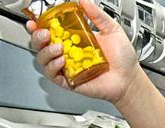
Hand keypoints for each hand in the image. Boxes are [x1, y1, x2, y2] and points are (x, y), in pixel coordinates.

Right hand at [26, 0, 140, 103]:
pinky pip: (53, 75)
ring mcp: (68, 67)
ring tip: (58, 47)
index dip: (39, 26)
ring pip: (43, 60)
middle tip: (45, 33)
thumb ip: (97, 15)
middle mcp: (68, 53)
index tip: (34, 21)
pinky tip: (62, 61)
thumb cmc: (123, 58)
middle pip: (41, 45)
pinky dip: (53, 67)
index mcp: (74, 39)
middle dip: (37, 37)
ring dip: (46, 52)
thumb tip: (84, 1)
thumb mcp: (112, 30)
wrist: (129, 78)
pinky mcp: (70, 81)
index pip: (51, 31)